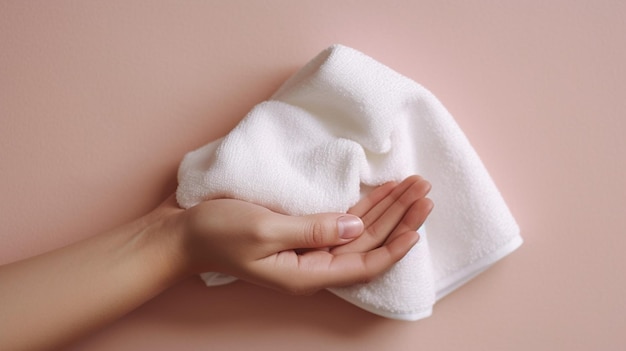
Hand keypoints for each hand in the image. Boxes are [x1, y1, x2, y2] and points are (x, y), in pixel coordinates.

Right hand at [158, 175, 432, 294]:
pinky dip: (362, 204)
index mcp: (307, 272)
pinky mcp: (298, 229)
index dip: (397, 242)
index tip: (420, 218)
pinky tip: (379, 191)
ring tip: (412, 185)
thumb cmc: (216, 233)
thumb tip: (356, 225)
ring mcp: (306, 246)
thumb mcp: (264, 230)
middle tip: (424, 187)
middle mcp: (312, 263)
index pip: (366, 262)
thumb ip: (312, 229)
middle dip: (399, 215)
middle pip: (368, 241)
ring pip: (358, 228)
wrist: (182, 231)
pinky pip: (339, 219)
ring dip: (386, 207)